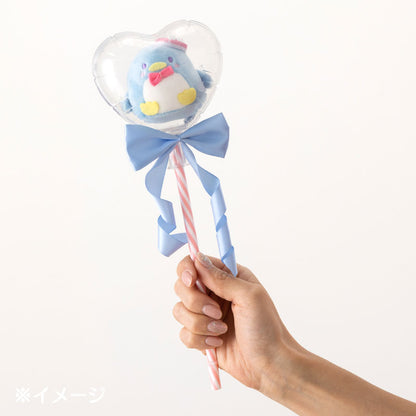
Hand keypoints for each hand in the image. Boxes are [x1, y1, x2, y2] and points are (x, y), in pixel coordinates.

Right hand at [172, 252, 302, 392]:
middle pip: (182, 286)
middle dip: (195, 302)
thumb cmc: (266, 328)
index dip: (187, 270)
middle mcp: (213, 293)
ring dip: (199, 323)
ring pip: (179, 311)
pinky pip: (184, 333)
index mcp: (227, 277)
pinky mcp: (200, 335)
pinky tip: (218, 343)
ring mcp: (205, 315)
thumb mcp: (249, 296)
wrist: (269, 365)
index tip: (191, 282)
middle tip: (217, 312)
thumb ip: (221, 278)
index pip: (194, 263)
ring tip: (221, 331)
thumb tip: (197, 259)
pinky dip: (199, 340)